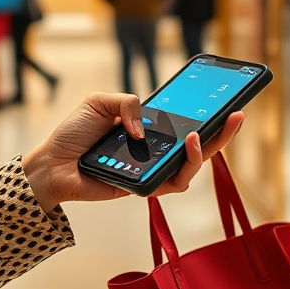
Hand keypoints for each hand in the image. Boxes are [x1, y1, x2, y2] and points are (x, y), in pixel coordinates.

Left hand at [21, 92, 243, 212]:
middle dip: (222, 133)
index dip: (205, 115)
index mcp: (146, 128)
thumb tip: (146, 127)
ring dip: (202, 151)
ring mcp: (151, 169)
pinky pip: (172, 183)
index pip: (182, 121)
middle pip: (197, 145)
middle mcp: (153, 150)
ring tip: (197, 135)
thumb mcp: (99, 102)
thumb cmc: (74, 134)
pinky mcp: (144, 187)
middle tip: (237, 116)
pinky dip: (181, 166)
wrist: (52, 163)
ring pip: (190, 167)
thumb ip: (128, 103)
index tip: (225, 101)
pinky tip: (182, 147)